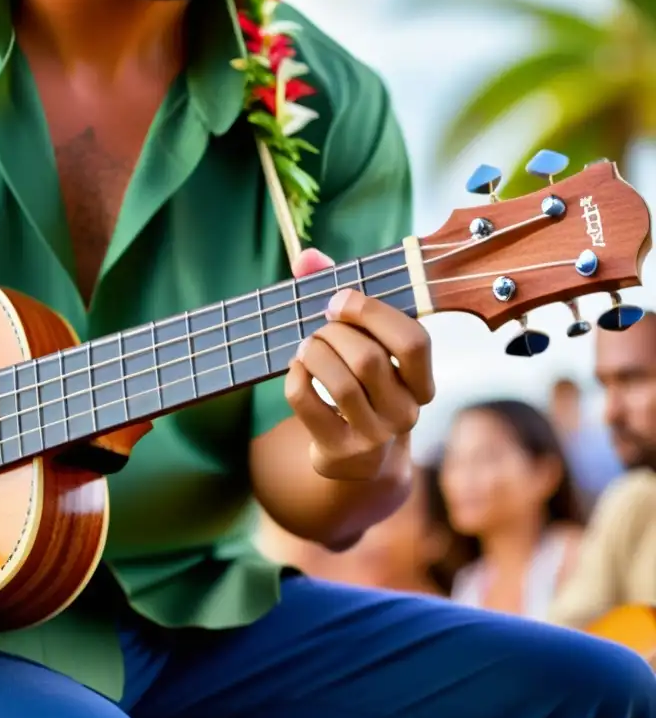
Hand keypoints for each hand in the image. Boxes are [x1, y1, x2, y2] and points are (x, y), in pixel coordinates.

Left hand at [284, 249, 434, 480]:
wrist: (359, 462)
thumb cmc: (361, 389)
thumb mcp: (363, 348)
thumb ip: (339, 297)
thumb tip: (306, 255)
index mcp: (421, 382)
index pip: (413, 340)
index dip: (370, 312)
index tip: (338, 300)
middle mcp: (405, 412)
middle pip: (369, 359)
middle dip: (334, 333)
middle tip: (319, 330)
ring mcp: (374, 436)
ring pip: (341, 384)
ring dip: (314, 354)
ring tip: (306, 348)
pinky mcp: (339, 452)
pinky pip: (309, 405)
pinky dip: (295, 379)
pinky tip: (297, 371)